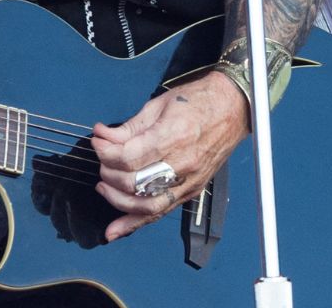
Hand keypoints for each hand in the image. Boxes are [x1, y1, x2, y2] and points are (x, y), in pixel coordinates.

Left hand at [90, 70, 248, 241]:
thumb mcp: (159, 105)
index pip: (128, 157)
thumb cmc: (198, 101)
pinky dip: (135, 223)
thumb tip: (102, 137)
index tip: (98, 142)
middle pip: (134, 183)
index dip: (105, 152)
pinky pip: (160, 212)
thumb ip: (129, 127)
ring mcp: (188, 181)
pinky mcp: (191, 190)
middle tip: (103, 159)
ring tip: (104, 185)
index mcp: (173, 136)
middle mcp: (182, 163)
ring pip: (145, 205)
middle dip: (109, 172)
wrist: (233, 108)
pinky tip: (115, 230)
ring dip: (117, 200)